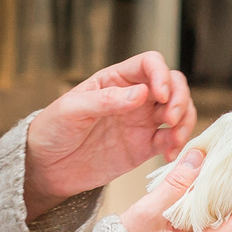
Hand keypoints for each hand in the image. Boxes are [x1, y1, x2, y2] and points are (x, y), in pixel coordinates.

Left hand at [24, 52, 196, 218]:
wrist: (46, 167)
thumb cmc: (53, 130)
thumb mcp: (71, 110)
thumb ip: (105, 100)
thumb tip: (142, 93)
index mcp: (115, 80)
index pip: (150, 64)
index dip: (161, 75)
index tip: (160, 96)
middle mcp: (134, 97)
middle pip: (173, 85)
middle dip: (179, 99)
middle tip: (171, 119)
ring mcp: (142, 122)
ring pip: (179, 111)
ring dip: (185, 121)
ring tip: (173, 139)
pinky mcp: (145, 147)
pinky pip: (171, 140)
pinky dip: (177, 144)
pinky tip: (169, 154)